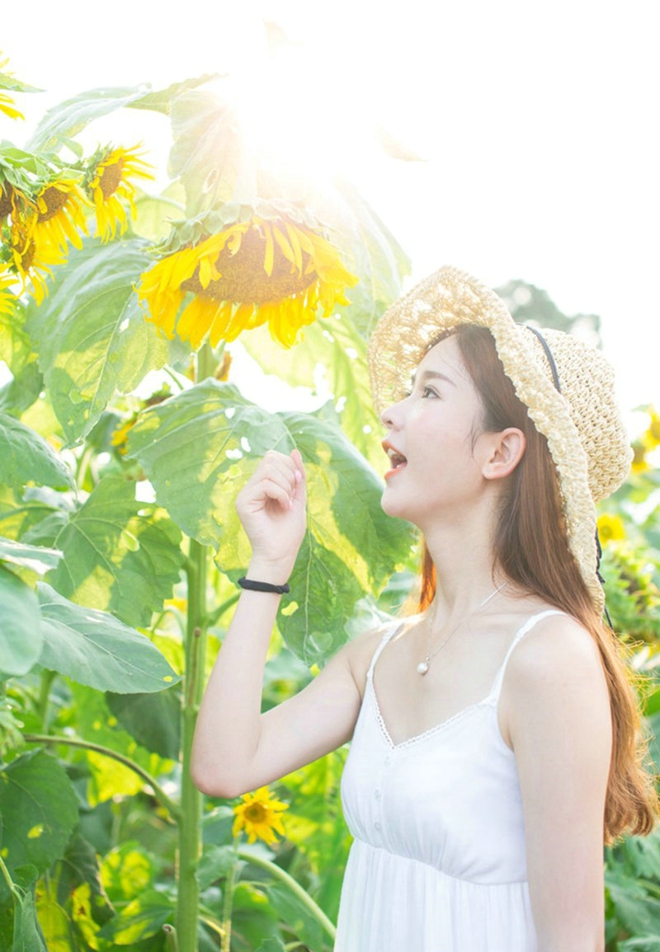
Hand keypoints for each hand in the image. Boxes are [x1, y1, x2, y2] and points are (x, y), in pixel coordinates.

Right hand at [235, 449, 306, 577]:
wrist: (281, 555)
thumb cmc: (288, 531)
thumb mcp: (298, 497)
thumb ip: (297, 475)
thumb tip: (294, 450)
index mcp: (262, 484)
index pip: (273, 457)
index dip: (290, 466)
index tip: (296, 488)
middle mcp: (250, 487)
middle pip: (270, 459)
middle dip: (289, 476)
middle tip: (291, 498)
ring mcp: (244, 494)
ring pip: (268, 469)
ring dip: (286, 486)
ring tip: (286, 505)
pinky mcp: (243, 502)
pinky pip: (265, 484)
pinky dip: (280, 493)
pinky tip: (283, 508)